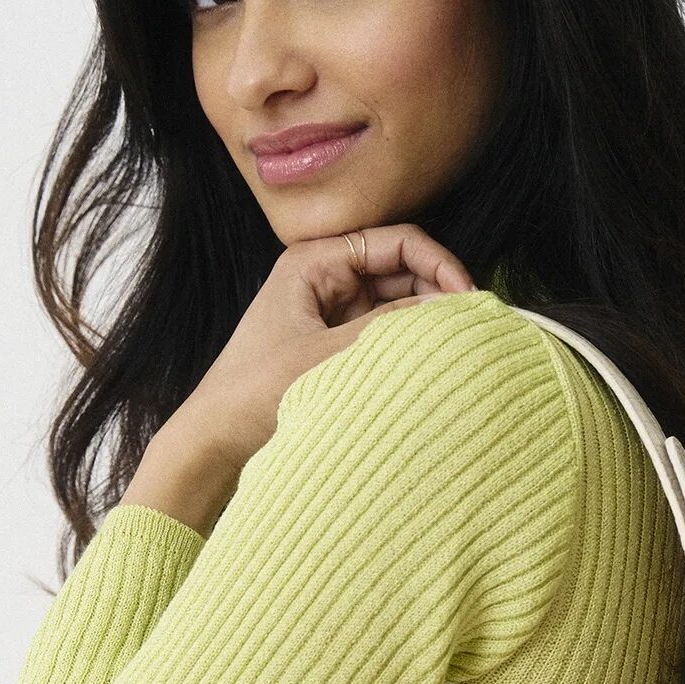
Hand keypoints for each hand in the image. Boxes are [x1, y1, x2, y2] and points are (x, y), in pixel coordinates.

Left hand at [175, 225, 476, 473]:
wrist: (214, 441)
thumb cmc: (253, 392)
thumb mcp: (326, 355)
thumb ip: (389, 327)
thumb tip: (449, 307)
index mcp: (313, 261)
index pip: (395, 241)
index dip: (437, 263)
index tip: (466, 297)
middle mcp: (325, 277)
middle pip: (401, 267)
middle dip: (436, 289)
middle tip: (470, 322)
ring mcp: (331, 309)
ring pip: (397, 299)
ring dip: (424, 316)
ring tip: (454, 341)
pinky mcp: (334, 341)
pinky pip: (384, 328)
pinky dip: (407, 339)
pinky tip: (429, 358)